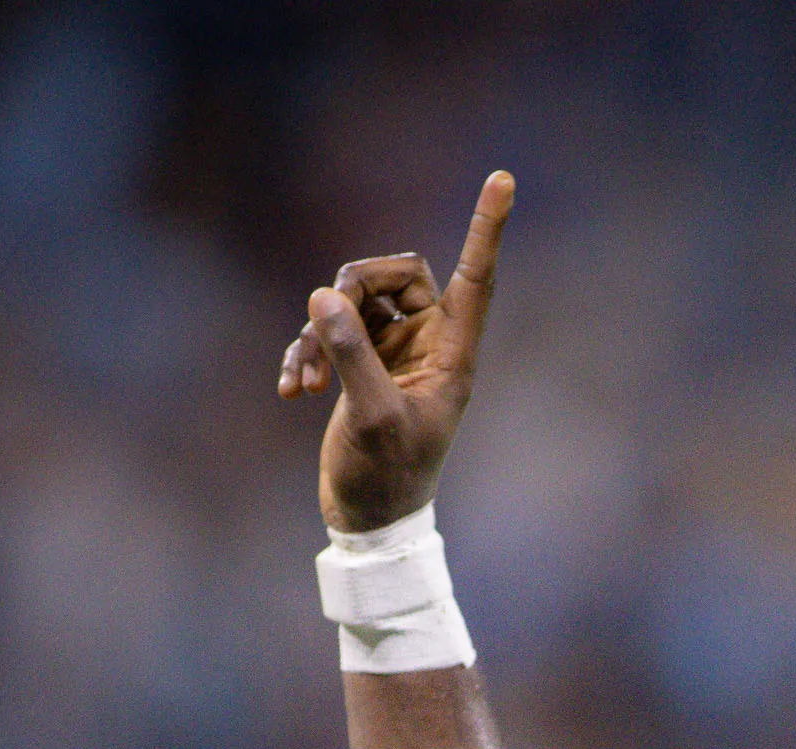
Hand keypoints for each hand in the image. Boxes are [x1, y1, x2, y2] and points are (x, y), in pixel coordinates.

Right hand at [278, 170, 514, 532]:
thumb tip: (325, 294)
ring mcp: (393, 352)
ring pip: (353, 301)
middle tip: (322, 323)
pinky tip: (292, 391)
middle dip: (351, 290)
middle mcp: (428, 344)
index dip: (487, 228)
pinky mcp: (360, 364)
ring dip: (319, 332)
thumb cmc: (388, 477)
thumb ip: (351, 353)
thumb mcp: (372, 415)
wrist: (369, 521)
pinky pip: (328, 331)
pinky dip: (306, 354)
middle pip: (394, 274)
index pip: (475, 277)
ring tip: (307, 382)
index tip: (504, 179)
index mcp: (455, 354)